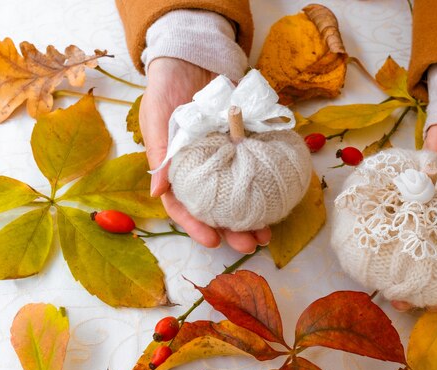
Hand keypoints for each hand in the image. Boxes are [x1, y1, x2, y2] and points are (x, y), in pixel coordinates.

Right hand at [140, 57, 270, 252]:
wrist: (193, 58)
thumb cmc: (166, 90)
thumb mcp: (156, 119)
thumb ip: (160, 154)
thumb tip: (158, 192)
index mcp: (177, 170)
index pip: (184, 206)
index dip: (196, 226)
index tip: (212, 242)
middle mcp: (203, 170)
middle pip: (217, 208)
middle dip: (233, 230)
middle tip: (251, 242)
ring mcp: (226, 159)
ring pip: (240, 195)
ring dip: (254, 215)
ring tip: (269, 231)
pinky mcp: (245, 144)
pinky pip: (257, 168)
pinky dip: (267, 184)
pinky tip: (281, 198)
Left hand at [391, 113, 436, 311]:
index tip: (432, 305)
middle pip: (431, 251)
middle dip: (413, 276)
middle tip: (395, 297)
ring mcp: (431, 197)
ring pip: (410, 230)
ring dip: (394, 250)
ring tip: (376, 273)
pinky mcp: (415, 177)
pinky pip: (400, 198)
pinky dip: (386, 213)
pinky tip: (370, 233)